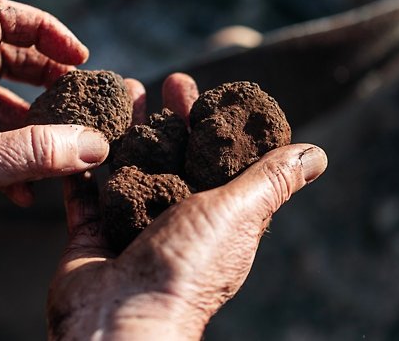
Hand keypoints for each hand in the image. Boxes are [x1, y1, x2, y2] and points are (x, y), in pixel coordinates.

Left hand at [0, 0, 110, 266]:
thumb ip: (32, 153)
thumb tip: (93, 144)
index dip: (42, 28)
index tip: (77, 55)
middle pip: (3, 55)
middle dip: (45, 71)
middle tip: (77, 92)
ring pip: (0, 100)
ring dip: (34, 119)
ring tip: (65, 142)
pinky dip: (16, 156)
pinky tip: (29, 190)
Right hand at [47, 74, 327, 339]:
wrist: (122, 321)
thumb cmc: (188, 268)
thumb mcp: (238, 213)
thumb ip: (270, 179)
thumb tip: (317, 155)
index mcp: (214, 217)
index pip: (214, 158)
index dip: (208, 123)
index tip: (198, 90)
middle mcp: (174, 222)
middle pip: (170, 157)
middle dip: (166, 117)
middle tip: (161, 81)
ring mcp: (130, 229)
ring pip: (127, 168)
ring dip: (125, 131)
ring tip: (120, 93)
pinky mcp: (90, 238)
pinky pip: (84, 195)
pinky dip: (82, 167)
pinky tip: (81, 133)